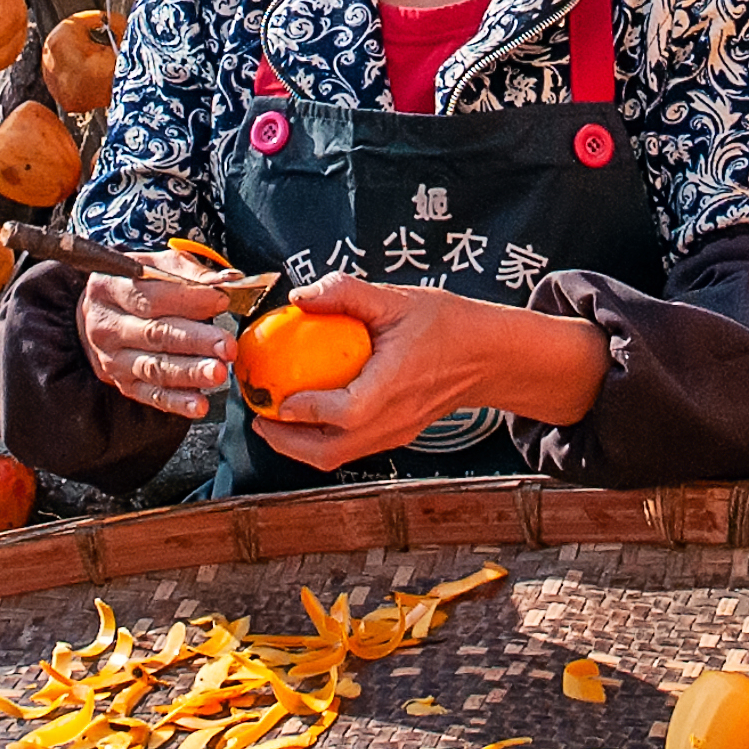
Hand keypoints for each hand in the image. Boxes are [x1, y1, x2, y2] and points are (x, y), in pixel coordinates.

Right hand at [76, 250, 241, 420]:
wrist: (101, 314)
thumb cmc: (137, 285)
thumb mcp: (156, 265)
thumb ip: (190, 272)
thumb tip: (228, 282)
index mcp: (109, 287)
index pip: (150, 296)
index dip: (188, 299)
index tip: (221, 301)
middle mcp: (106, 325)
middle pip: (154, 333)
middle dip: (195, 341)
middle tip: (226, 345)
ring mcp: (112, 358)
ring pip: (154, 367)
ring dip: (190, 373)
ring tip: (218, 373)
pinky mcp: (123, 383)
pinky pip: (151, 395)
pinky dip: (176, 402)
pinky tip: (199, 403)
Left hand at [251, 276, 605, 470]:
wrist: (489, 355)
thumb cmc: (447, 324)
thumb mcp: (398, 299)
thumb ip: (347, 293)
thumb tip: (300, 295)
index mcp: (396, 384)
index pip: (347, 411)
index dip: (308, 412)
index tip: (276, 400)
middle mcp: (395, 417)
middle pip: (334, 450)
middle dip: (289, 443)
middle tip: (260, 419)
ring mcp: (397, 431)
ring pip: (340, 455)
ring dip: (302, 446)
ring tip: (275, 422)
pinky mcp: (397, 434)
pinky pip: (353, 447)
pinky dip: (323, 440)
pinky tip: (307, 417)